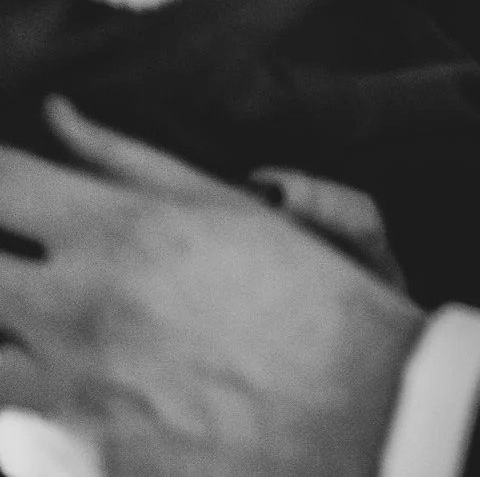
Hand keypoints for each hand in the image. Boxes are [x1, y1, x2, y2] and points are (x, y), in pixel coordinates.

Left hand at [0, 99, 424, 476]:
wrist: (364, 408)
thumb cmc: (310, 296)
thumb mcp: (230, 210)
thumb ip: (129, 162)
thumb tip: (57, 115)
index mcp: (115, 234)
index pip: (2, 186)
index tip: (7, 187)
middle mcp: (77, 309)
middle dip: (3, 256)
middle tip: (21, 252)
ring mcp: (72, 389)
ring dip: (11, 331)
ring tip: (49, 320)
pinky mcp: (87, 453)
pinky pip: (37, 413)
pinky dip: (52, 392)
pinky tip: (104, 378)